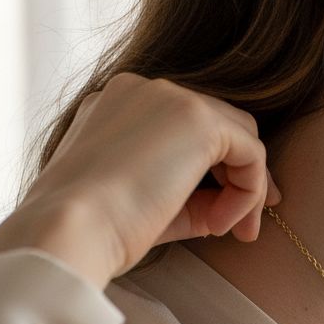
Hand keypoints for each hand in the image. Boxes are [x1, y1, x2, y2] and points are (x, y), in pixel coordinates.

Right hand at [18, 71, 281, 283]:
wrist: (73, 228)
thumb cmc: (101, 229)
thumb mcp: (153, 206)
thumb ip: (193, 197)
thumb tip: (231, 207)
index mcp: (122, 108)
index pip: (188, 132)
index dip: (218, 173)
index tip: (226, 218)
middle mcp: (144, 91)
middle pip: (222, 126)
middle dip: (242, 178)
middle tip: (246, 228)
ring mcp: (170, 97)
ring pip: (241, 137)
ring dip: (246, 190)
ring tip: (227, 232)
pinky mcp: (196, 117)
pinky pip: (250, 153)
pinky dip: (246, 193)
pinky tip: (218, 225)